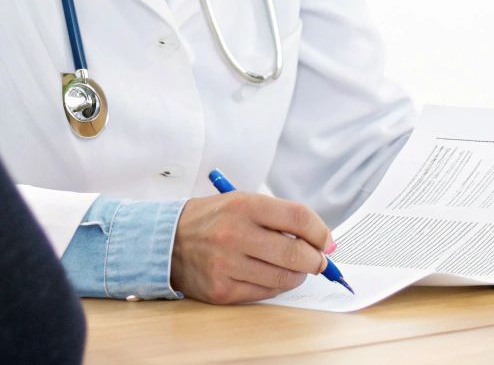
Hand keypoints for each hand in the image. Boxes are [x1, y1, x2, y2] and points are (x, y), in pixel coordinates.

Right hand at [170, 191, 334, 303]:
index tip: (326, 241)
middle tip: (318, 261)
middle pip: (295, 253)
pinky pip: (265, 292)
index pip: (298, 217)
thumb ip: (279, 217)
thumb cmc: (213, 220)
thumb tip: (320, 239)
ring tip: (293, 268)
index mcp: (244, 206)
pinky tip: (269, 275)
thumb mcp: (242, 202)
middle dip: (315, 260)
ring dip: (297, 275)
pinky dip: (275, 286)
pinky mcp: (222, 290)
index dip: (320, 231)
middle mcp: (235, 234)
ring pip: (283, 278)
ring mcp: (227, 265)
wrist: (167, 241)